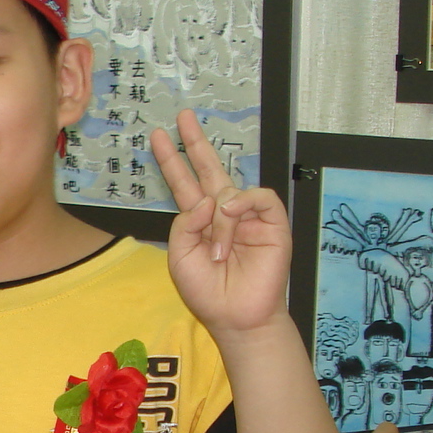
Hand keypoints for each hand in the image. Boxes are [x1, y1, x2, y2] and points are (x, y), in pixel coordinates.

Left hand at [151, 109, 293, 336]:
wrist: (236, 317)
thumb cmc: (208, 292)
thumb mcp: (180, 257)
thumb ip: (184, 224)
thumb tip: (207, 199)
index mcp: (199, 221)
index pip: (184, 182)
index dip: (173, 160)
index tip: (160, 136)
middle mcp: (222, 212)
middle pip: (208, 168)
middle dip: (196, 141)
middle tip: (184, 116)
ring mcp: (248, 215)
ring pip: (228, 193)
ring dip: (220, 223)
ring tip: (219, 253)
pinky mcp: (272, 222)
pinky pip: (257, 196)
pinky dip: (243, 203)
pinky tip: (234, 215)